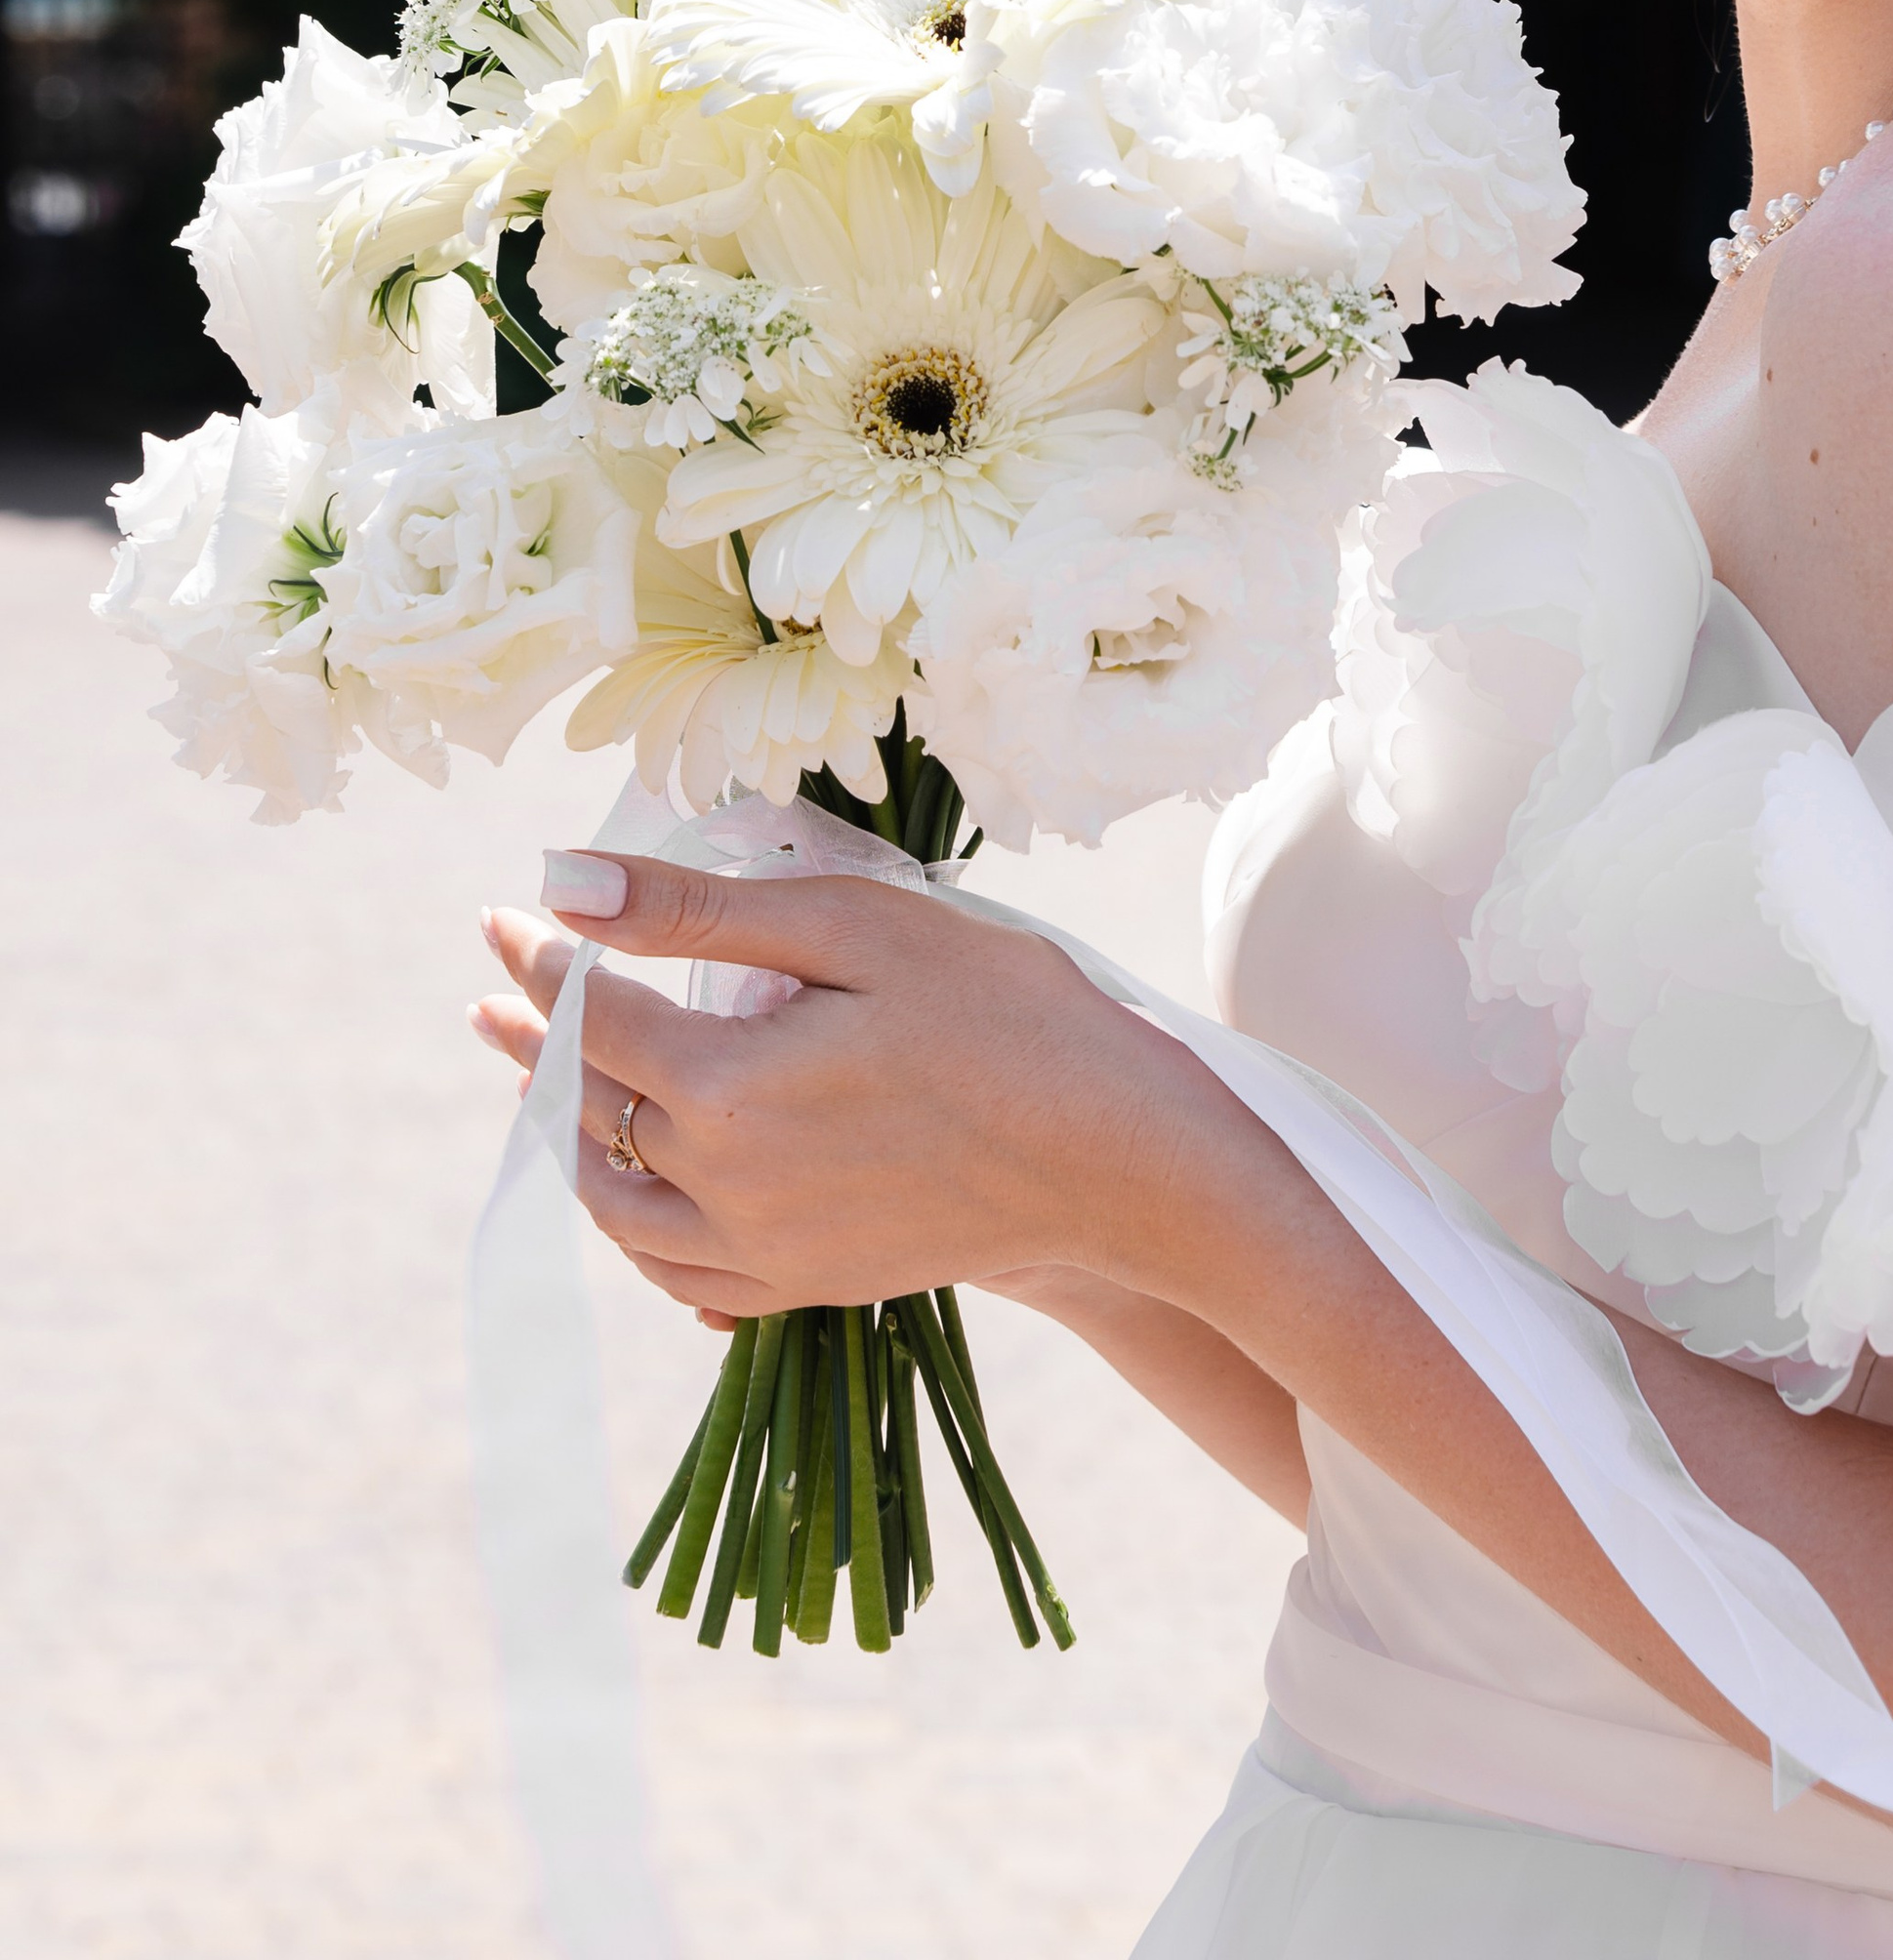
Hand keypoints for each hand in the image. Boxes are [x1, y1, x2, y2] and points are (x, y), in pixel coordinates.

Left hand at [470, 852, 1199, 1322]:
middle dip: (533, 1041)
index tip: (505, 912)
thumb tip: (563, 887)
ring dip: (567, 1138)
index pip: (589, 1015)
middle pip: (589, 1109)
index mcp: (727, 1088)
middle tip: (494, 992)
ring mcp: (764, 1251)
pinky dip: (634, 1223)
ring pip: (618, 1204)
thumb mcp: (856, 929)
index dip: (540, 958)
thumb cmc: (1005, 1013)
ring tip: (540, 1086)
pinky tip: (636, 1189)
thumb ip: (699, 911)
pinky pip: (679, 1272)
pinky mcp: (808, 1284)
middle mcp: (723, 1187)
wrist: (1119, 1160)